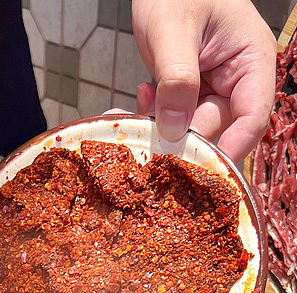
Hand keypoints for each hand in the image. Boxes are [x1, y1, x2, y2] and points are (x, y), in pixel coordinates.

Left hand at [132, 0, 276, 161]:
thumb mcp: (174, 30)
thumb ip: (177, 79)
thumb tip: (174, 129)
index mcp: (251, 60)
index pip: (253, 118)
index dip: (232, 148)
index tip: (204, 168)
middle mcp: (236, 79)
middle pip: (216, 128)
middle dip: (181, 137)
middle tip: (147, 137)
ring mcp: (212, 87)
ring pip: (190, 127)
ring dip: (160, 127)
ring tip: (133, 112)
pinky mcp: (188, 92)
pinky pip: (173, 117)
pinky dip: (153, 116)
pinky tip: (138, 99)